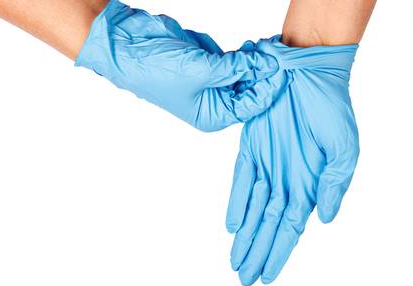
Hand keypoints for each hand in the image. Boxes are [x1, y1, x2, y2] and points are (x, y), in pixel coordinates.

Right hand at [75, 0, 281, 131]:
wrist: (128, 43)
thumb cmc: (156, 67)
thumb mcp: (203, 69)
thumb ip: (237, 68)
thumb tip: (267, 64)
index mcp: (213, 115)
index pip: (252, 105)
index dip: (270, 87)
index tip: (284, 70)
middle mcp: (215, 102)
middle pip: (252, 88)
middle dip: (265, 72)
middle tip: (279, 54)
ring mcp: (212, 81)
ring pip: (246, 72)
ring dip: (256, 60)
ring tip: (264, 46)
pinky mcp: (208, 62)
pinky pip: (235, 59)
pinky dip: (243, 52)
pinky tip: (249, 46)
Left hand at [227, 38, 359, 285]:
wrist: (308, 68)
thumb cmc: (332, 105)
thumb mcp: (345, 148)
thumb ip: (335, 185)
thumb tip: (325, 219)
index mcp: (313, 183)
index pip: (292, 228)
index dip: (279, 252)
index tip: (267, 277)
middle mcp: (289, 177)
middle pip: (270, 225)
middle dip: (258, 252)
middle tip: (245, 280)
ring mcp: (269, 162)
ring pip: (254, 209)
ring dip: (246, 237)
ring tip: (236, 263)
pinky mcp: (251, 145)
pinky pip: (241, 179)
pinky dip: (237, 202)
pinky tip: (233, 226)